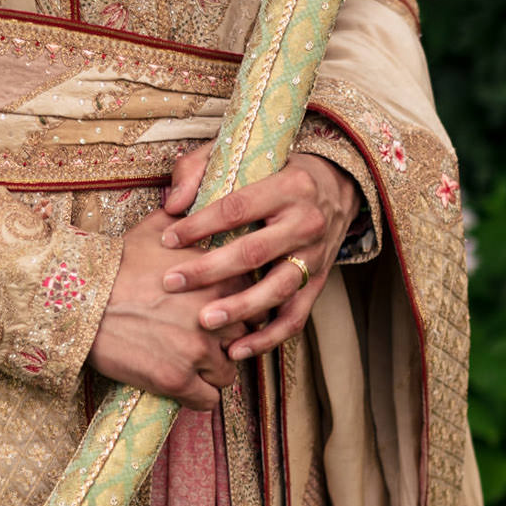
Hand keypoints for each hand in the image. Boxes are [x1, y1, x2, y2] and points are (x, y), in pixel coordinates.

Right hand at [88, 207, 251, 410]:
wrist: (77, 298)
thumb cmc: (116, 261)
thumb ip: (192, 218)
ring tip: (187, 362)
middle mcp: (217, 313)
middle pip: (243, 338)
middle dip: (224, 340)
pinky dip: (196, 396)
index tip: (216, 312)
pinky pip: (207, 401)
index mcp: (222, 277)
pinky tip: (180, 384)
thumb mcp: (158, 226)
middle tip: (199, 338)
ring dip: (211, 371)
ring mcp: (198, 349)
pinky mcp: (177, 379)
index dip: (234, 308)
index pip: (253, 302)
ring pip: (228, 373)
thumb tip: (200, 204)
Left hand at [156, 141, 359, 359]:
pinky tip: (237, 350)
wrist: (337, 186)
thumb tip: (173, 205)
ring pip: (278, 289)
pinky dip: (267, 338)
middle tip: (171, 283)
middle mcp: (307, 222)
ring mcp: (316, 256)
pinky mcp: (320, 283)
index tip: (168, 239)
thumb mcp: (242, 154)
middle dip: (209, 271)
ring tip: (205, 321)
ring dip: (240, 309)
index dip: (200, 225)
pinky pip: (296, 318)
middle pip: (254, 252)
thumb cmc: (276, 169)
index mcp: (289, 186)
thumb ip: (199, 169)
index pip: (237, 208)